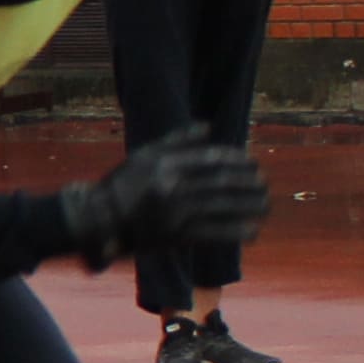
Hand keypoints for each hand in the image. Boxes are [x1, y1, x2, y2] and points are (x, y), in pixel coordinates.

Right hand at [58, 128, 271, 274]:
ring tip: (265, 205)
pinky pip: (213, 232)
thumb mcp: (144, 155)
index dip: (236, 161)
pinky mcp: (176, 236)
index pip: (210, 159)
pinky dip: (236, 232)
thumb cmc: (122, 185)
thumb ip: (177, 140)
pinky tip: (252, 231)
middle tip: (264, 184)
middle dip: (248, 183)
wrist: (98, 220)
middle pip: (221, 182)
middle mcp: (171, 185)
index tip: (253, 163)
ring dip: (248, 206)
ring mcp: (175, 212)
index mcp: (164, 163)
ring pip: (222, 206)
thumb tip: (207, 127)